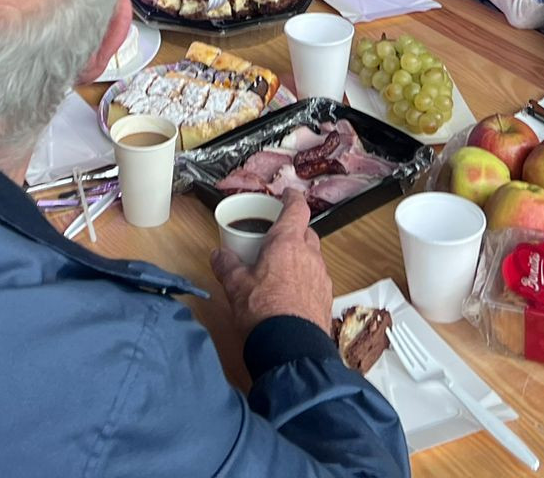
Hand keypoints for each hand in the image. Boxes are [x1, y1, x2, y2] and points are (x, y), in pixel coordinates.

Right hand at [212, 193, 333, 334]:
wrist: (291, 349)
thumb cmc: (263, 311)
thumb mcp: (236, 286)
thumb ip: (227, 265)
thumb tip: (218, 254)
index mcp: (287, 243)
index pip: (297, 209)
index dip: (292, 199)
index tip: (287, 195)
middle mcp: (310, 255)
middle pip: (307, 232)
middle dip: (294, 231)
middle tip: (277, 237)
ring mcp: (321, 277)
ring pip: (313, 257)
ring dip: (300, 257)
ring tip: (281, 268)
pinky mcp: (326, 298)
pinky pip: (317, 279)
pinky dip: (306, 278)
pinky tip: (292, 292)